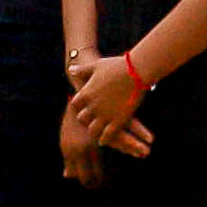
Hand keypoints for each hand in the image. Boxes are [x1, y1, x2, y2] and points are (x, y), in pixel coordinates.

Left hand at [59, 49, 153, 178]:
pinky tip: (104, 141)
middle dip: (86, 119)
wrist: (136, 71)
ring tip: (96, 133)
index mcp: (86, 93)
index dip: (80, 105)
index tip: (83, 106)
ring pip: (93, 129)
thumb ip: (82, 70)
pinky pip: (107, 135)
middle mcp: (92, 106)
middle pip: (82, 118)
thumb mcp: (96, 66)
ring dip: (94, 130)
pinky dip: (104, 139)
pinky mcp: (117, 121)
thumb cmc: (117, 66)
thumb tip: (70, 69)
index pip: (75, 104)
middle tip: (89, 120)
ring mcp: (105, 115)